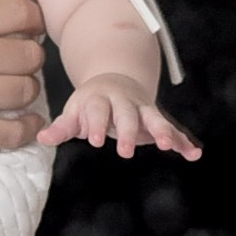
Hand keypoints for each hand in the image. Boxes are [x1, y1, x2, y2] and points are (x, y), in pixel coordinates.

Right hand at [0, 0, 46, 176]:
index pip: (18, 11)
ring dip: (27, 83)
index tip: (28, 20)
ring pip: (27, 88)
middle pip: (30, 50)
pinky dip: (27, 127)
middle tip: (21, 52)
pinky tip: (27, 122)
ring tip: (17, 82)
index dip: (31, 15)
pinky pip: (15, 132)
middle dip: (30, 49)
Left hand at [39, 77, 200, 161]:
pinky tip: (194, 154)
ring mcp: (143, 110)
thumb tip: (41, 138)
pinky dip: (184, 141)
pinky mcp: (157, 120)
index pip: (98, 111)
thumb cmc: (91, 104)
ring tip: (168, 146)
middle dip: (127, 131)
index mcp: (101, 99)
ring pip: (154, 119)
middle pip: (127, 115)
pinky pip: (173, 130)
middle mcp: (124, 103)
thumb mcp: (74, 112)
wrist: (116, 81)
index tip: (94, 139)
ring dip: (162, 131)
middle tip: (125, 151)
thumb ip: (62, 127)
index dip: (96, 124)